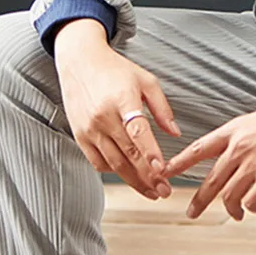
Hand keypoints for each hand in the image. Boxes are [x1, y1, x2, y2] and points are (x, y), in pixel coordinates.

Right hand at [54, 19, 180, 200]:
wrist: (80, 62)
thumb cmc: (115, 70)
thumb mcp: (146, 80)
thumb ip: (162, 107)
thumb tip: (175, 133)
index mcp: (123, 99)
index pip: (138, 131)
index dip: (150, 153)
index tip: (162, 170)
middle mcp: (103, 116)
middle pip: (128, 153)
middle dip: (148, 177)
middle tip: (165, 191)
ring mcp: (90, 128)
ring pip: (114, 163)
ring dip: (134, 181)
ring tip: (151, 192)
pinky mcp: (80, 136)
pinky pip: (98, 162)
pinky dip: (114, 172)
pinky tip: (128, 175)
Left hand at [164, 72, 255, 220]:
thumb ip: (243, 138)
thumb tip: (234, 156)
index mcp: (235, 130)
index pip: (199, 148)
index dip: (179, 161)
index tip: (164, 171)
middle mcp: (239, 146)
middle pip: (210, 180)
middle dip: (199, 200)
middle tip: (191, 212)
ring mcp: (253, 163)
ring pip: (229, 196)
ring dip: (232, 208)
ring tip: (237, 213)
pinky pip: (251, 202)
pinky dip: (251, 207)